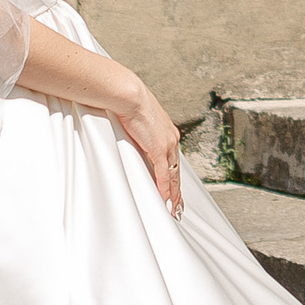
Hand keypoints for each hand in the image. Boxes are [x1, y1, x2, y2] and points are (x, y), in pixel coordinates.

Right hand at [101, 63, 186, 216]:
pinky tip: (165, 201)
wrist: (127, 93)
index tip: (174, 189)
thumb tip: (129, 139)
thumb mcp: (135, 120)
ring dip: (173, 195)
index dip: (173, 177)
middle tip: (178, 207)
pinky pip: (164, 175)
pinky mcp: (158, 148)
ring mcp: (167, 144)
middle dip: (177, 191)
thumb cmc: (126, 102)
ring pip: (173, 176)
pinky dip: (165, 189)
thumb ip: (136, 133)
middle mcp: (171, 139)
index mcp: (167, 132)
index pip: (172, 160)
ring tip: (174, 210)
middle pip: (176, 171)